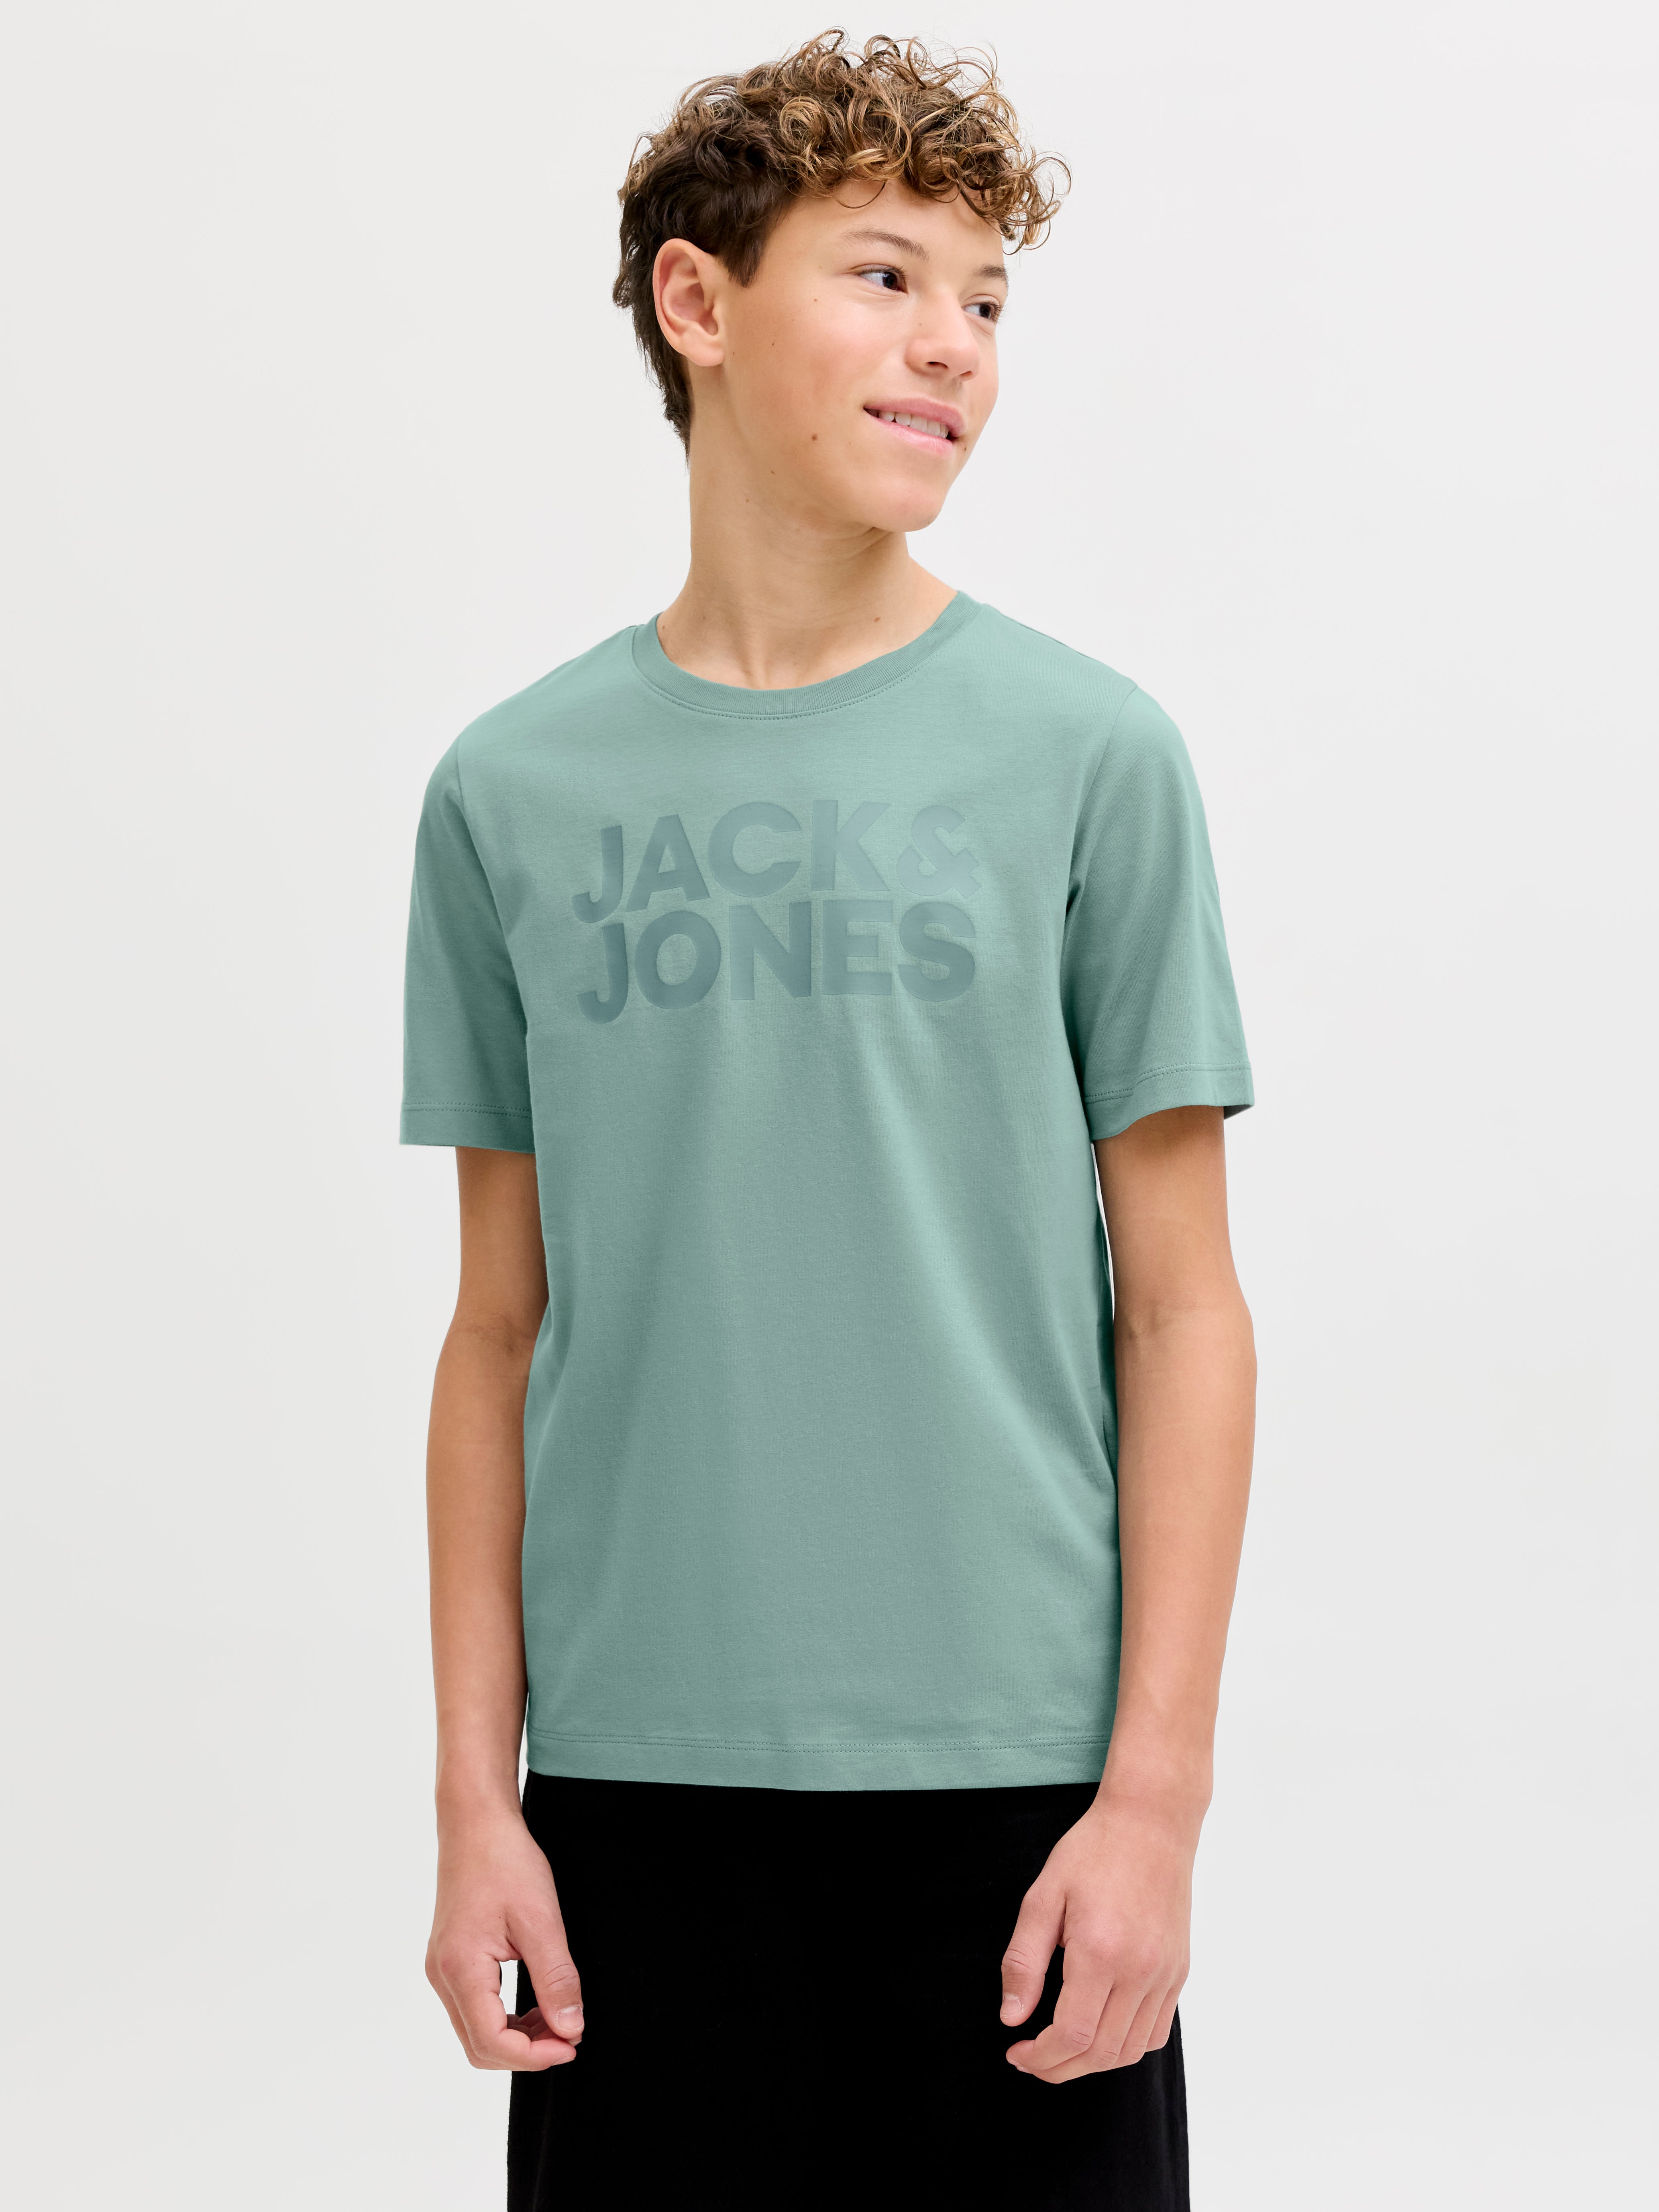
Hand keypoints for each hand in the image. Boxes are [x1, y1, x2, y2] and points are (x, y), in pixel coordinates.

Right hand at [426, 1803, 584, 2069]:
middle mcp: (442, 1975)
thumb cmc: (505, 1861)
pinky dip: (506, 2017)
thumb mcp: (541, 1920)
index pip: (492, 2042)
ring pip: (475, 2030)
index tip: (573, 2044)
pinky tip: (536, 2001)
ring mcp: (442, 1968)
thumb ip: (556, 1979)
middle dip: (526, 2052)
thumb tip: (572, 2029)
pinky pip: (474, 2007)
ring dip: (517, 2037)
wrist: (476, 1823)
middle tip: (570, 2036)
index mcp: (460, 1969)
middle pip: (479, 2046)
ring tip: (558, 2018)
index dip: (535, 2056)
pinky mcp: (450, 1959)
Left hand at [998, 1791, 1194, 2082]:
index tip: (1017, 2051)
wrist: (1151, 1823)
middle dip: (1060, 2068)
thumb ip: (1024, 1961)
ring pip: (1131, 2050)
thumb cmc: (1093, 1852)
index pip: (1072, 2034)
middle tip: (1031, 2060)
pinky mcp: (1179, 1971)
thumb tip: (1012, 2018)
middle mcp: (1139, 1970)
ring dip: (1093, 2064)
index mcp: (1100, 1951)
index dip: (1042, 2056)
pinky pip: (1156, 2031)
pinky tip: (1100, 2033)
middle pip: (1101, 2052)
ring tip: (1062, 2052)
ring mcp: (1165, 1974)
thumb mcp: (1043, 1896)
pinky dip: (1127, 2047)